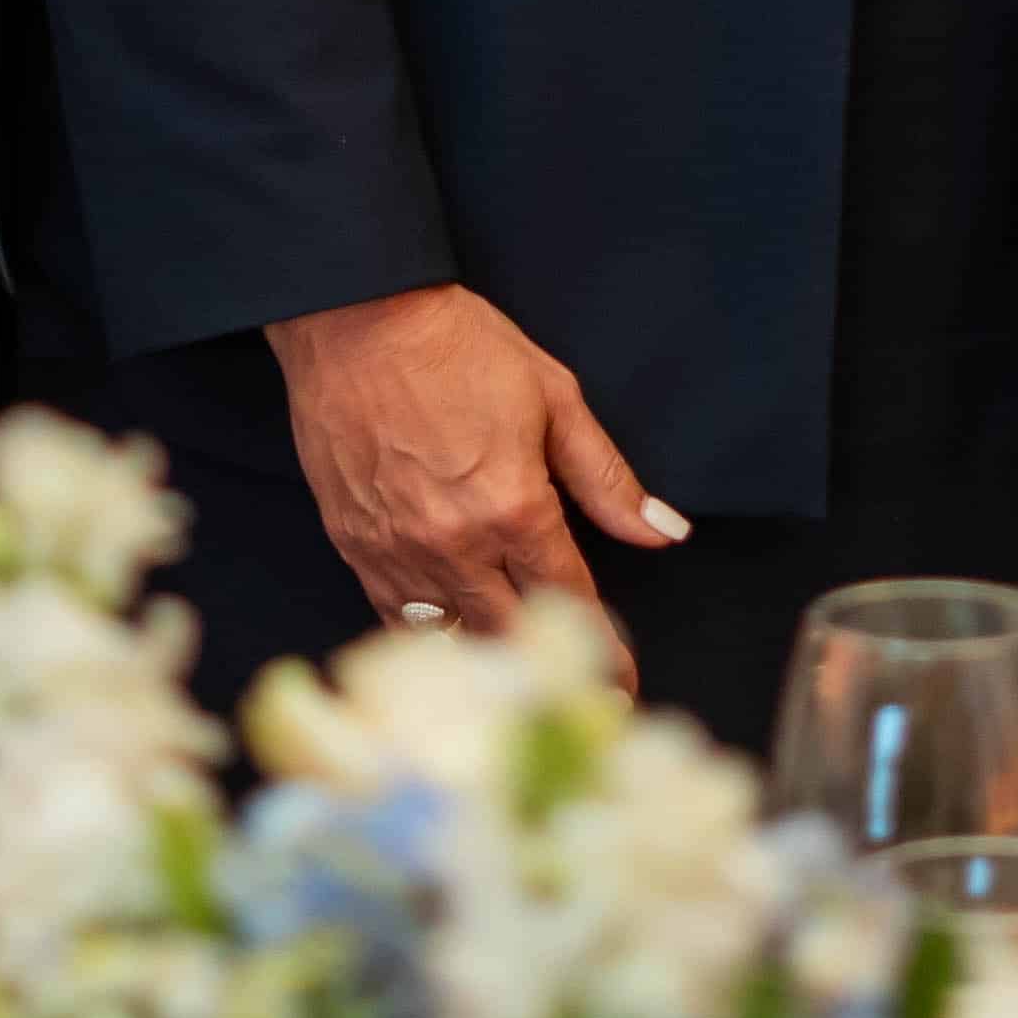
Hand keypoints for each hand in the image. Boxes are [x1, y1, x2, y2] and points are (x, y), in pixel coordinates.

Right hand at [270, 283, 689, 647]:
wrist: (356, 320)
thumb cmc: (459, 347)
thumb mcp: (554, 398)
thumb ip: (607, 479)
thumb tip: (665, 532)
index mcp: (514, 508)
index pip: (569, 601)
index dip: (603, 652)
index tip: (621, 688)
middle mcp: (455, 545)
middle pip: (508, 634)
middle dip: (546, 669)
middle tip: (576, 697)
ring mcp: (397, 552)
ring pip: (450, 635)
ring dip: (487, 657)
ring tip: (515, 678)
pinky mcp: (353, 547)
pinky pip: (394, 616)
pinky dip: (428, 631)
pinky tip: (450, 634)